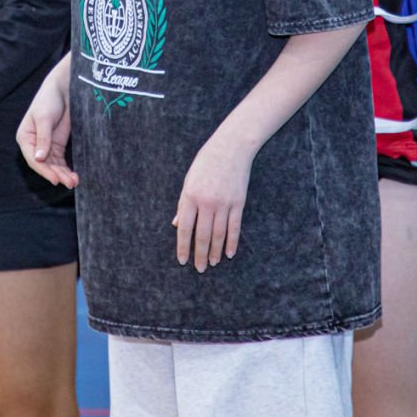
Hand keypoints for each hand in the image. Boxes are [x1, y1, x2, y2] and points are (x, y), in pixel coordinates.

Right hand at [17, 71, 77, 187]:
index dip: (44, 171)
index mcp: (25, 137)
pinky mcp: (58, 144)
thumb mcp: (44, 117)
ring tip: (74, 182)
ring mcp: (46, 145)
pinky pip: (61, 160)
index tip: (56, 179)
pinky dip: (66, 168)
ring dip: (63, 174)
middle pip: (44, 165)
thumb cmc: (49, 98)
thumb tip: (39, 158)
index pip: (33, 159)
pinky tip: (74, 175)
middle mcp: (34, 144)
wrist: (64, 87)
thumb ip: (43, 138)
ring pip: (53, 165)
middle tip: (70, 183)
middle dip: (57, 174)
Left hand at [174, 133, 255, 271]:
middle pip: (202, 235)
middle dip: (199, 254)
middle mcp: (207, 202)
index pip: (185, 228)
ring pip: (218, 235)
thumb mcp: (189, 180)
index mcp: (190, 196)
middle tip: (199, 269)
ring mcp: (224, 203)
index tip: (182, 261)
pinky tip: (229, 253)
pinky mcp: (238, 203)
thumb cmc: (206, 163)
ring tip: (212, 264)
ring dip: (214, 252)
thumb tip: (178, 225)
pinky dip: (232, 242)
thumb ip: (184, 204)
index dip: (183, 247)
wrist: (231, 148)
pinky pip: (234, 228)